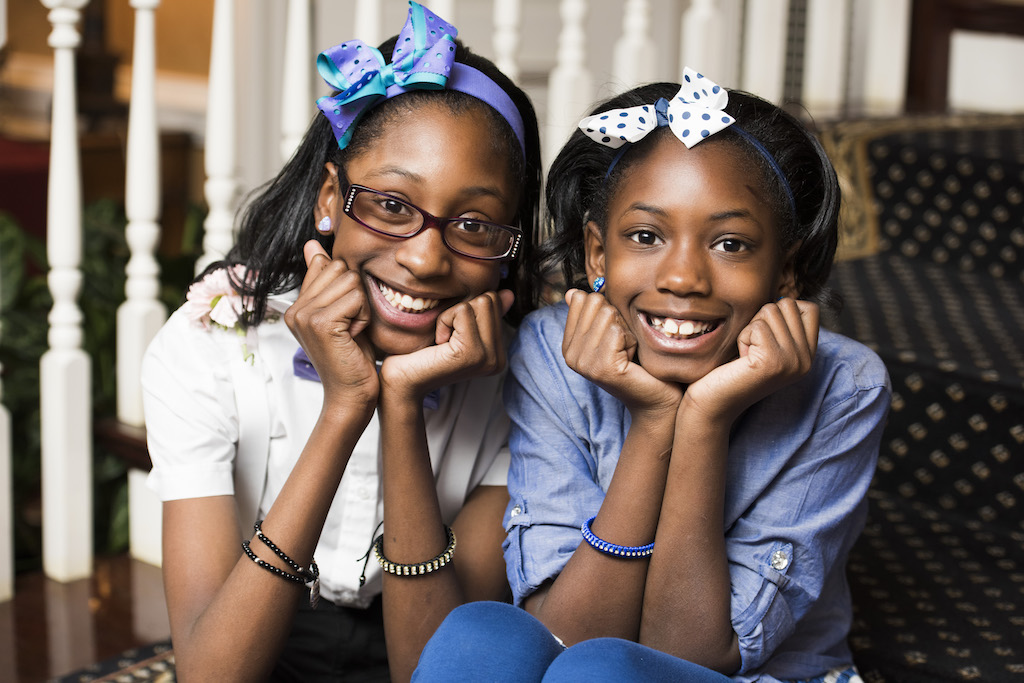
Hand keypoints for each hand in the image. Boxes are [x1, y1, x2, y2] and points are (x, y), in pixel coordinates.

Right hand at [284, 240, 377, 409]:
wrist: (351, 395)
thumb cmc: (351, 358)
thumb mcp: (340, 314)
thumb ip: (325, 281)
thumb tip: (313, 246)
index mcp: (296, 306)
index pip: (326, 265)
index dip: (346, 288)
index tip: (344, 318)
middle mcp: (295, 309)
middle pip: (340, 268)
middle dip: (355, 295)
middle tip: (351, 325)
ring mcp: (304, 315)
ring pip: (350, 281)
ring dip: (362, 307)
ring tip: (352, 332)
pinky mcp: (320, 322)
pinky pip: (356, 298)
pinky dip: (364, 317)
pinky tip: (355, 337)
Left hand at [379, 289, 513, 401]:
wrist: (401, 382)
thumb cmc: (420, 355)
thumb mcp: (455, 330)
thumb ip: (482, 315)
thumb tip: (508, 293)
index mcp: (497, 354)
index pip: (494, 303)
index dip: (466, 310)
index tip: (450, 336)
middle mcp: (497, 359)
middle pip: (489, 300)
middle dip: (461, 310)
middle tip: (445, 337)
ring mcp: (488, 358)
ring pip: (480, 303)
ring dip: (452, 315)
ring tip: (442, 341)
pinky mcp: (472, 353)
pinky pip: (462, 312)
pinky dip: (444, 321)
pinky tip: (438, 343)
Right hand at [562, 289, 682, 417]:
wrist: (654, 398)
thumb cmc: (636, 363)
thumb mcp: (610, 334)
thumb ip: (591, 314)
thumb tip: (570, 292)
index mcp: (568, 345)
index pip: (581, 299)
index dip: (606, 310)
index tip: (613, 335)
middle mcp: (570, 355)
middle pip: (596, 303)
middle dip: (617, 318)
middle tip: (622, 344)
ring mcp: (584, 363)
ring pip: (608, 314)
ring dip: (626, 330)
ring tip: (628, 352)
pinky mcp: (602, 367)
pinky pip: (619, 331)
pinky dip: (632, 341)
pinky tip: (632, 359)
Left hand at [684, 298, 818, 424]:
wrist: (715, 404)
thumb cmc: (733, 369)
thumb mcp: (766, 344)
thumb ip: (780, 324)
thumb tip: (781, 295)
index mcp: (808, 355)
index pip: (809, 308)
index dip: (781, 311)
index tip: (764, 336)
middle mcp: (806, 359)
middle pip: (787, 304)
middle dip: (761, 319)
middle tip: (752, 347)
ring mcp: (792, 361)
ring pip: (770, 311)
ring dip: (750, 329)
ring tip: (747, 355)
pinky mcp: (773, 361)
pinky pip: (756, 326)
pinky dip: (742, 338)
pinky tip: (741, 360)